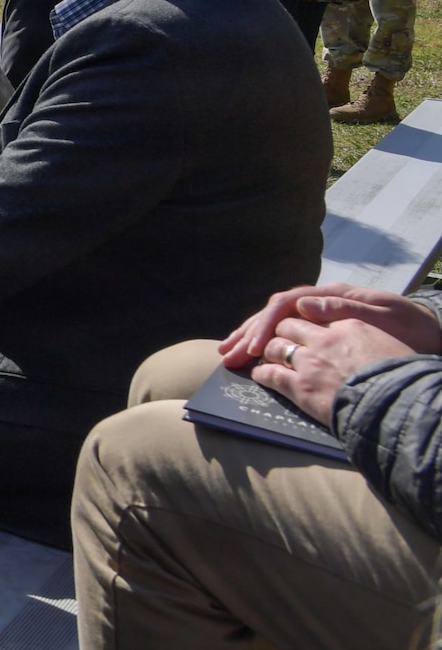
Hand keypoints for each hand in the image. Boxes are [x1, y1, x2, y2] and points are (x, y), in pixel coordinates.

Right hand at [220, 282, 441, 366]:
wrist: (431, 330)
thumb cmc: (412, 327)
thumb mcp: (385, 315)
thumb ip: (344, 308)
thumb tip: (304, 302)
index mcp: (331, 295)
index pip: (287, 304)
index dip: (267, 325)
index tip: (255, 349)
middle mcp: (320, 301)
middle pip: (274, 312)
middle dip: (248, 333)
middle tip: (227, 354)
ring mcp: (319, 314)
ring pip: (275, 322)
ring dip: (249, 336)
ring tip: (227, 352)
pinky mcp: (321, 329)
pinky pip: (286, 333)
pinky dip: (265, 343)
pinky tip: (253, 353)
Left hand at [252, 315, 417, 424]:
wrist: (399, 403)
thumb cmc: (399, 373)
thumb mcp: (385, 338)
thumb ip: (356, 324)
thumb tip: (326, 312)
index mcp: (347, 324)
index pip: (311, 313)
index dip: (299, 318)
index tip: (294, 325)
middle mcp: (324, 339)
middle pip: (287, 325)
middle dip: (274, 330)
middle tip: (266, 339)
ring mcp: (310, 362)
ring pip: (275, 347)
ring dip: (265, 350)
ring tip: (261, 355)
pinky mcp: (301, 386)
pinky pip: (271, 374)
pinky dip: (261, 373)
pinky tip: (259, 374)